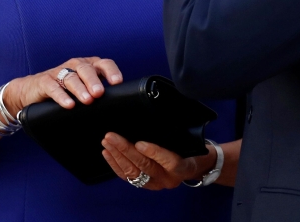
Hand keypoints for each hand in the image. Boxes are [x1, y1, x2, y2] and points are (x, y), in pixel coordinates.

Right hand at [2, 57, 121, 115]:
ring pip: (71, 77)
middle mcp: (75, 65)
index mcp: (89, 66)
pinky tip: (69, 105)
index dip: (111, 71)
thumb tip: (118, 105)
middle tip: (99, 93)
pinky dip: (61, 96)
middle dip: (94, 81)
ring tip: (87, 100)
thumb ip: (97, 92)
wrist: (32, 90)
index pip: (103, 64)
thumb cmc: (65, 90)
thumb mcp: (83, 89)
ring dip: (80, 88)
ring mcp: (59, 72)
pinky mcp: (44, 81)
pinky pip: (53, 87)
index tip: (117, 82)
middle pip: (86, 69)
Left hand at [101, 133, 216, 190]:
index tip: (139, 143)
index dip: (154, 152)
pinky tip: (107, 153)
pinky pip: (127, 177)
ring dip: (117, 156)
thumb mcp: (190, 140)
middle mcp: (168, 179)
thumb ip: (176, 133)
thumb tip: (160, 114)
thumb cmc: (192, 148)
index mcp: (183, 167)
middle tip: (111, 136)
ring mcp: (155, 184)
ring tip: (107, 142)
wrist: (193, 166)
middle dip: (125, 150)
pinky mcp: (145, 185)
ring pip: (133, 173)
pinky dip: (115, 165)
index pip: (169, 161)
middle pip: (145, 166)